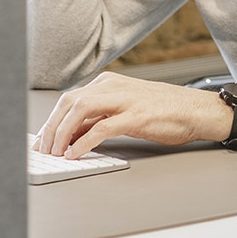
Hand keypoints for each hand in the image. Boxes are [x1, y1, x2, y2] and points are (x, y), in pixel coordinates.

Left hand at [31, 72, 234, 157]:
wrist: (194, 110)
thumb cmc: (163, 110)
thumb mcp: (124, 109)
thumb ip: (98, 118)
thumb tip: (71, 136)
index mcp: (108, 83)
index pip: (69, 98)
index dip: (51, 120)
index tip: (42, 139)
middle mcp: (112, 86)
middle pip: (69, 102)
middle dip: (51, 127)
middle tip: (43, 148)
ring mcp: (124, 99)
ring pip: (80, 110)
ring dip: (63, 134)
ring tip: (56, 152)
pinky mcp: (135, 116)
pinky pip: (101, 128)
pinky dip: (84, 142)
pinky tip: (76, 153)